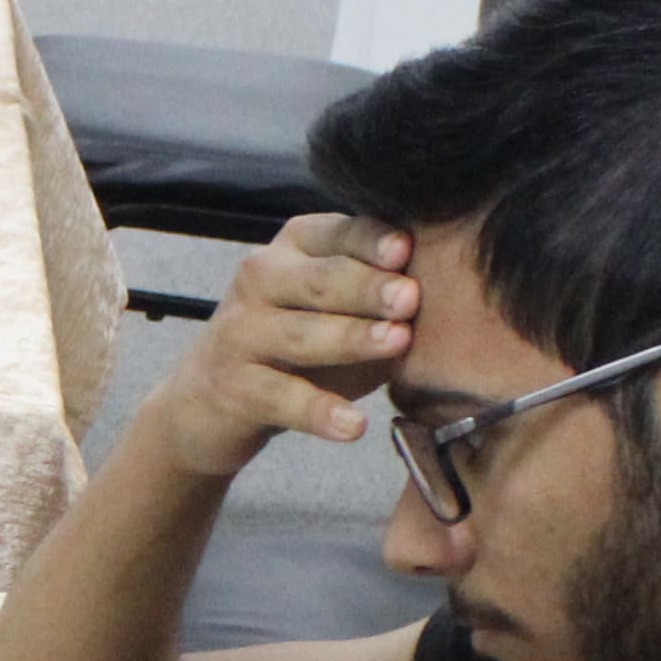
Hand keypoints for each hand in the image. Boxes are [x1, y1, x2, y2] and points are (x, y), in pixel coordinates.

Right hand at [141, 212, 418, 483]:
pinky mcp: (234, 387)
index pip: (337, 234)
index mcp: (294, 247)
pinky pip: (281, 397)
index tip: (408, 250)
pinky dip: (319, 411)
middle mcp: (261, 279)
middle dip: (367, 287)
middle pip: (320, 280)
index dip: (371, 241)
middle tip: (411, 297)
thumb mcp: (339, 308)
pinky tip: (353, 426)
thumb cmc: (295, 345)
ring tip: (397, 343)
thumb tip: (450, 297)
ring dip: (351, 338)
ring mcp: (242, 332)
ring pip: (301, 334)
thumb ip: (383, 297)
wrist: (209, 398)